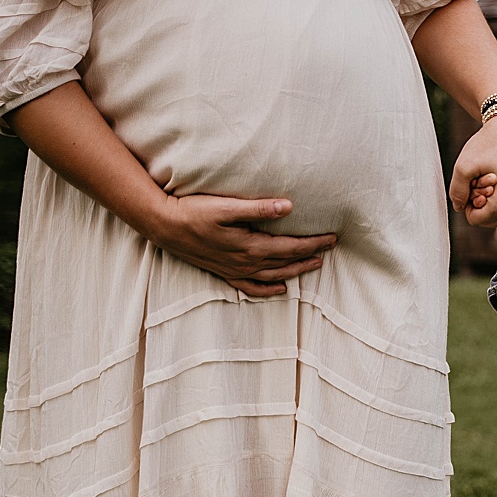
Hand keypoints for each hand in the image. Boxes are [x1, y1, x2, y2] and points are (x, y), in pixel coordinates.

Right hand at [146, 195, 335, 297]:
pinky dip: (268, 289)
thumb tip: (288, 207)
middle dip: (311, 255)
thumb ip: (257, 208)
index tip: (332, 237)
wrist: (163, 226)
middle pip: (286, 262)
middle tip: (330, 248)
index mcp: (251, 246)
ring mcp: (235, 270)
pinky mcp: (224, 273)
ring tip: (315, 265)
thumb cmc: (193, 212)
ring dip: (296, 271)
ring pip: (274, 275)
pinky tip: (280, 289)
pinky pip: (251, 287)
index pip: (291, 246)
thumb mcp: (226, 207)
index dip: (314, 243)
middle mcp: (246, 262)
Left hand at [450, 114, 496, 228]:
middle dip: (482, 206)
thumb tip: (459, 207)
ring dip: (495, 207)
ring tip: (493, 185)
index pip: (476, 220)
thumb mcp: (463, 165)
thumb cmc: (489, 144)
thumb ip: (456, 191)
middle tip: (482, 183)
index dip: (468, 204)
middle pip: (491, 222)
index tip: (472, 185)